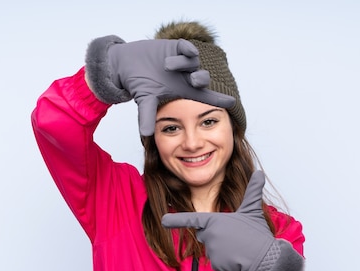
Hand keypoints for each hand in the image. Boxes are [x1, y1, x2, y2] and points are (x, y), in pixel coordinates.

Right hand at [85, 35, 235, 135]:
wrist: (127, 64)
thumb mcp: (144, 100)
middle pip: (202, 79)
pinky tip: (186, 50)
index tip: (232, 102)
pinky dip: (188, 49)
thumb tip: (145, 134)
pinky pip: (187, 47)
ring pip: (193, 63)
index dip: (218, 99)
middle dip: (201, 79)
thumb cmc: (139, 83)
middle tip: (194, 81)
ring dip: (184, 64)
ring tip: (168, 65)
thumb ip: (146, 116)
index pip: (205, 96)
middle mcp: (186, 77)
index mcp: (183, 90)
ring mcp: (182, 61)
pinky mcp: (176, 47)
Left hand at [161, 171, 303, 270]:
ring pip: (211, 249)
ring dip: (222, 249)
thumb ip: (253, 191)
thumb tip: (259, 173)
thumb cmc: (258, 234)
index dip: (176, 220)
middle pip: (204, 235)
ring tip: (238, 248)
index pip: (192, 220)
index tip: (163, 220)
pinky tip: (237, 259)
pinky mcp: (216, 264)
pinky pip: (216, 262)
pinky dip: (226, 262)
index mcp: (214, 221)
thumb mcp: (253, 210)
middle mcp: (209, 235)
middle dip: (216, 236)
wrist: (266, 259)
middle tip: (235, 237)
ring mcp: (211, 250)